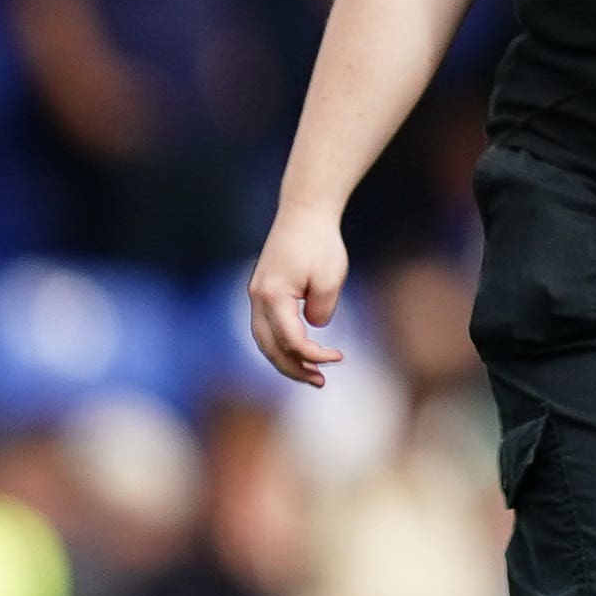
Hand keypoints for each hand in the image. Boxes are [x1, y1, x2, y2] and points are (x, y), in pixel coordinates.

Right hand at [244, 205, 346, 388]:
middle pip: (269, 347)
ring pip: (263, 340)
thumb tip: (314, 327)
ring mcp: (256, 296)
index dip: (313, 355)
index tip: (338, 357)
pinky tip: (300, 354)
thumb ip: (322, 309)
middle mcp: (257, 298)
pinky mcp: (262, 292)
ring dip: (286, 360)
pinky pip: (266, 328)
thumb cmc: (320, 243)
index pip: (290, 340)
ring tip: (311, 376)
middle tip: (320, 382)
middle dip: (294, 369)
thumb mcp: (330, 277)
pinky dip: (280, 344)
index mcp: (272, 295)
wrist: (304, 213)